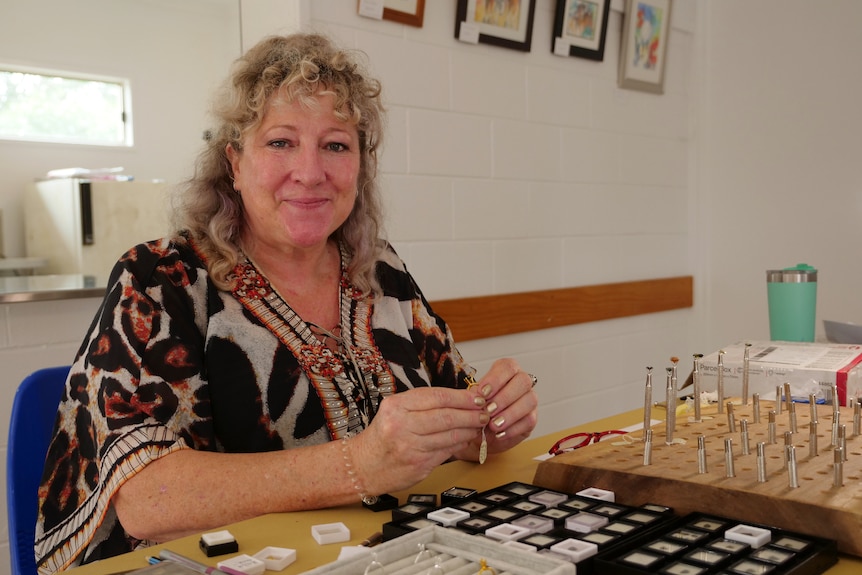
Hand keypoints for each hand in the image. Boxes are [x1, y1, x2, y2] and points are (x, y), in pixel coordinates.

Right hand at [350, 386, 487, 494]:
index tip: (477, 397)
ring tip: (479, 425)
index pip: (438, 397)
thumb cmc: (383, 437)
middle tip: (484, 412)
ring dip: (470, 430)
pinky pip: (447, 451)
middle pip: (447, 416)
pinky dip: (460, 444)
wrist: (362, 466)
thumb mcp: (395, 411)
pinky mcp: (419, 465)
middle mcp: (401, 425)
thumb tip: (460, 399)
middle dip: (471, 414)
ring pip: (450, 435)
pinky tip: (466, 439)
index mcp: (396, 406)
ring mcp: (410, 447)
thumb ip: (423, 405)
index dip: (462, 397)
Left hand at [455, 358, 537, 459]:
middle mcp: (521, 382)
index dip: (496, 379)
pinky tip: (499, 433)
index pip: (507, 367)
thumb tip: (478, 399)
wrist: (483, 433)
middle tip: (488, 410)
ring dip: (510, 414)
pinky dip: (513, 428)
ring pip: (529, 400)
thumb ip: (476, 397)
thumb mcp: (473, 402)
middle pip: (523, 381)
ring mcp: (530, 399)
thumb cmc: (479, 411)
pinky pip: (529, 420)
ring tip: (493, 425)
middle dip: (504, 397)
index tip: (482, 393)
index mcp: (506, 372)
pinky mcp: (532, 417)